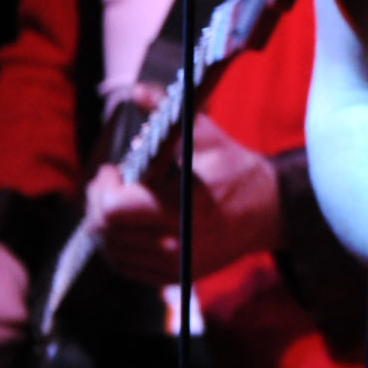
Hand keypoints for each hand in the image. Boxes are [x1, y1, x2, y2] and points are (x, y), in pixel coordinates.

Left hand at [86, 109, 283, 286]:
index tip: (112, 169)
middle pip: (105, 230)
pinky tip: (129, 226)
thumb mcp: (208, 137)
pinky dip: (118, 245)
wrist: (269, 212)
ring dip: (106, 224)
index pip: (114, 208)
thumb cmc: (236, 170)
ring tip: (120, 202)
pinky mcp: (172, 276)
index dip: (103, 187)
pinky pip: (125, 266)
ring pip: (110, 249)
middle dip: (98, 202)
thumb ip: (169, 115)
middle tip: (109, 183)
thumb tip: (136, 92)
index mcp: (184, 205)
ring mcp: (174, 263)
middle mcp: (177, 240)